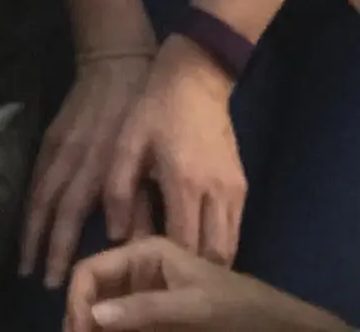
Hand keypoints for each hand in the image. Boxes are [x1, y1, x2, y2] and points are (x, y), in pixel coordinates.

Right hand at [24, 53, 152, 288]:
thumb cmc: (145, 114)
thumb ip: (140, 199)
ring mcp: (59, 148)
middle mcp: (73, 161)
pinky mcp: (51, 137)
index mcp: (100, 167)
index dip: (60, 248)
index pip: (71, 216)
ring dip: (29, 229)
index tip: (57, 278)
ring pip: (37, 194)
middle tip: (35, 278)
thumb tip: (135, 243)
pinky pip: (36, 174)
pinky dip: (29, 200)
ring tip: (24, 260)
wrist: (118, 64)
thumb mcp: (150, 156)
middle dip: (40, 246)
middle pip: (48, 210)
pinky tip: (28, 220)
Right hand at [63, 236, 350, 329]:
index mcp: (143, 253)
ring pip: (103, 314)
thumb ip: (143, 309)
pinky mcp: (151, 319)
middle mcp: (136, 271)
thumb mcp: (192, 308)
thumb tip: (93, 316)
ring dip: (95, 330)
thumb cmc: (236, 308)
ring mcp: (143, 297)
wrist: (273, 325)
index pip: (90, 270)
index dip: (77, 301)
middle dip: (81, 320)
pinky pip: (122, 327)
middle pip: (92, 293)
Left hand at [104, 46, 246, 265]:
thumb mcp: (126, 143)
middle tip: (166, 278)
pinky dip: (219, 245)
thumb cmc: (154, 109)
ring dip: (207, 264)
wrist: (196, 80)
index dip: (167, 266)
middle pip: (213, 256)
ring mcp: (234, 192)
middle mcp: (216, 193)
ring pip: (230, 249)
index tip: (147, 273)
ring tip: (180, 268)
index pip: (183, 245)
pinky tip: (196, 244)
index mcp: (184, 182)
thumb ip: (118, 189)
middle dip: (191, 274)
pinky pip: (236, 231)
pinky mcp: (242, 188)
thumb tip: (117, 234)